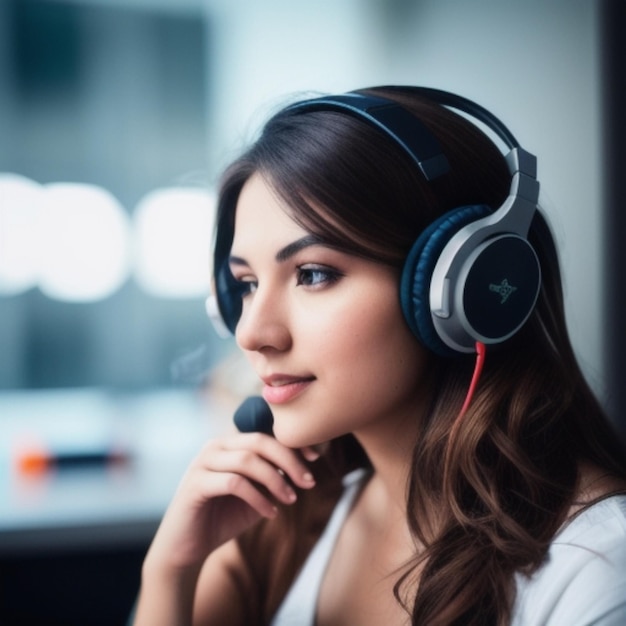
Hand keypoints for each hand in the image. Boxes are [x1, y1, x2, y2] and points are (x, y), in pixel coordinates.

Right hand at [143, 432, 318, 575]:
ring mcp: (202, 462)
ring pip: (247, 460)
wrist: (187, 547)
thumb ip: (274, 477)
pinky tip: (271, 512)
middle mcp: (215, 446)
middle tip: (308, 481)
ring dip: (275, 480)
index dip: (292, 443)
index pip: (265, 433)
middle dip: (288, 460)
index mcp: (230, 443)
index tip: (315, 458)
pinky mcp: (195, 484)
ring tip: (291, 499)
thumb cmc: (224, 517)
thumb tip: (304, 464)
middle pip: (259, 441)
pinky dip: (257, 497)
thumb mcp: (257, 494)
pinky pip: (233, 483)